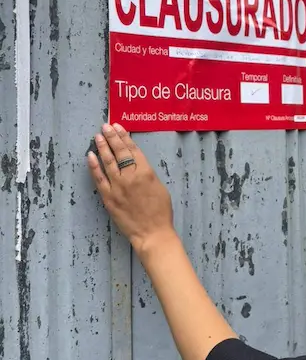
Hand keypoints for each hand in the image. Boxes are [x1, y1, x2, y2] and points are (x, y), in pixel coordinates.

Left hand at [88, 123, 174, 254]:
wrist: (152, 233)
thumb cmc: (161, 211)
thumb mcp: (159, 187)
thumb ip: (147, 173)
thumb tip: (136, 164)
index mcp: (146, 172)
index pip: (133, 150)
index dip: (125, 137)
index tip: (118, 127)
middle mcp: (130, 176)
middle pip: (119, 152)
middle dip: (112, 137)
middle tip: (105, 126)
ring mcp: (117, 187)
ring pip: (108, 162)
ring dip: (102, 147)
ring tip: (98, 136)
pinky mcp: (108, 197)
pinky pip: (99, 179)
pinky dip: (94, 166)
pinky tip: (90, 155)